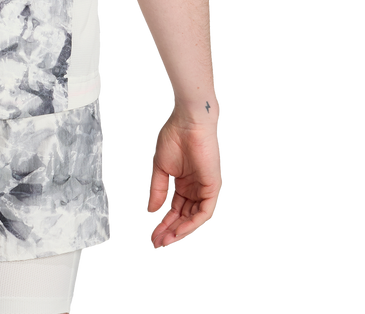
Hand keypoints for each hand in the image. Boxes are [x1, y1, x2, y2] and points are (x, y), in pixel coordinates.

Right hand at [145, 111, 223, 250]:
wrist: (187, 122)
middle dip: (170, 231)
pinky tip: (178, 231)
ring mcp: (205, 189)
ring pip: (195, 219)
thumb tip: (151, 210)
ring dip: (180, 231)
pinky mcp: (213, 188)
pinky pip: (204, 213)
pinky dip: (191, 224)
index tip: (152, 234)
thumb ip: (157, 191)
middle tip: (156, 243)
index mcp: (184, 183)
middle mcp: (196, 189)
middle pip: (184, 217)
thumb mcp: (161, 169)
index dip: (163, 222)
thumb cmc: (175, 136)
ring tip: (164, 241)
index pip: (175, 209)